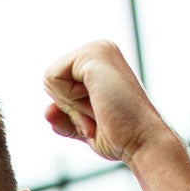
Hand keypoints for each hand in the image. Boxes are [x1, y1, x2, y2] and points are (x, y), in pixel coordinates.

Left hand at [44, 40, 175, 164]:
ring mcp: (97, 49)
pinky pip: (52, 78)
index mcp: (97, 62)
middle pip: (49, 81)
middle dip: (68, 108)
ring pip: (49, 79)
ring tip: (100, 110)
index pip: (55, 84)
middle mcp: (98, 49)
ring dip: (71, 106)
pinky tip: (96, 104)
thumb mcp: (83, 127)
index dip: (68, 110)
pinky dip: (69, 100)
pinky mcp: (93, 55)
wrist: (142, 141)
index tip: (96, 117)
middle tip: (99, 115)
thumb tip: (47, 111)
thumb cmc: (118, 136)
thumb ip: (63, 117)